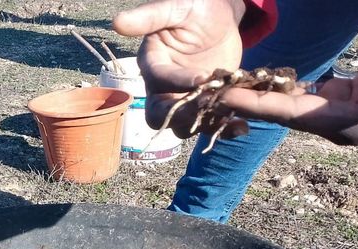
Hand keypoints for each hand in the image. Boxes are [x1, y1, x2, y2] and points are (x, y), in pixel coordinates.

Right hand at [113, 0, 248, 136]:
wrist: (221, 20)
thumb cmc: (196, 10)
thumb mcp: (175, 9)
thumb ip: (149, 17)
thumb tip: (116, 22)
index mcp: (153, 65)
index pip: (159, 80)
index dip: (178, 82)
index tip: (203, 77)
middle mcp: (162, 89)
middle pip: (160, 116)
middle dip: (184, 116)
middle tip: (211, 106)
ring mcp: (183, 102)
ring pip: (184, 127)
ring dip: (206, 126)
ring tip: (233, 119)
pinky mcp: (204, 108)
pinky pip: (208, 124)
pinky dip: (224, 128)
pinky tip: (241, 126)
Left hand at [218, 36, 357, 144]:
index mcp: (354, 125)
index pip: (297, 117)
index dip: (263, 107)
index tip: (230, 98)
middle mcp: (338, 126)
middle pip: (282, 116)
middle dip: (246, 106)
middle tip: (209, 94)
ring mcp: (336, 116)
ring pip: (286, 107)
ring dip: (255, 98)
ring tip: (220, 88)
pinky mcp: (338, 101)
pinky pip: (298, 96)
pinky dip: (275, 89)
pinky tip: (251, 81)